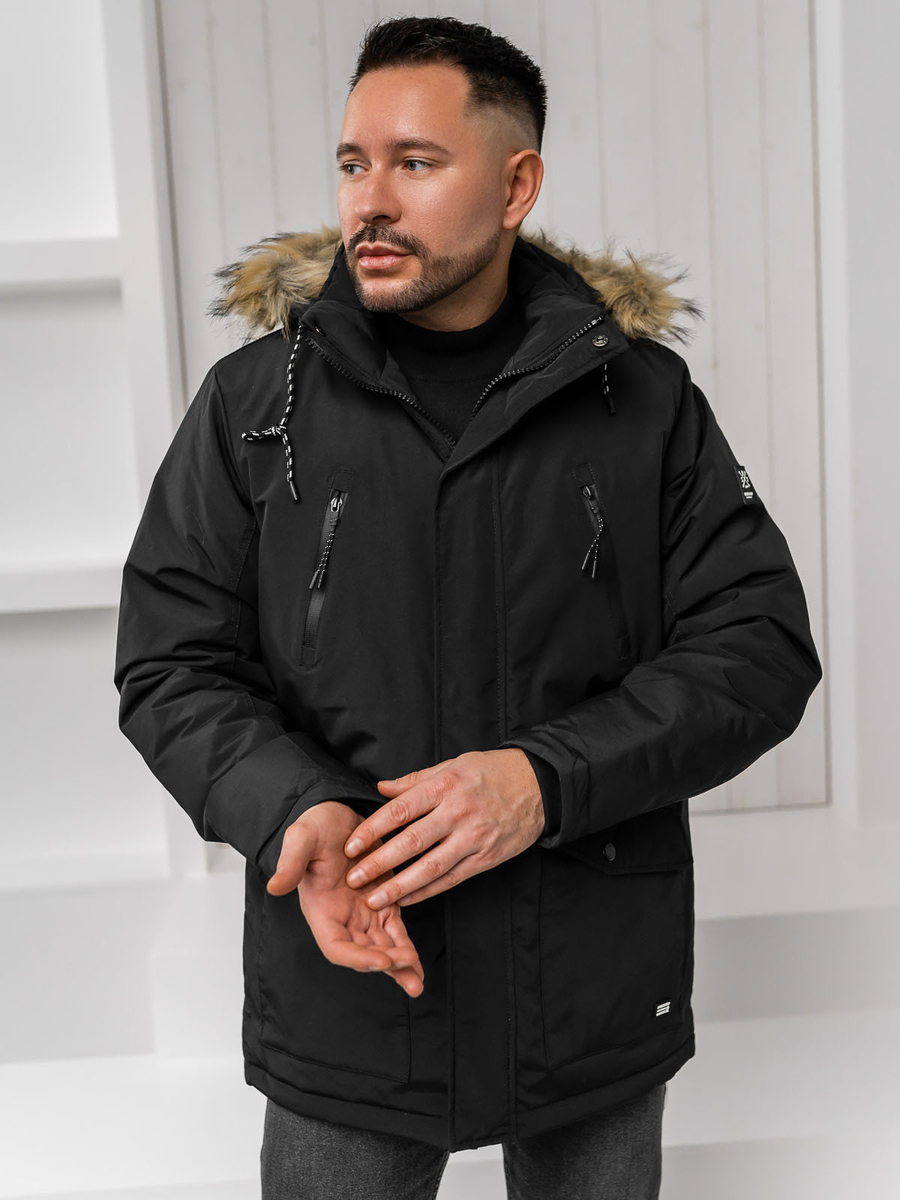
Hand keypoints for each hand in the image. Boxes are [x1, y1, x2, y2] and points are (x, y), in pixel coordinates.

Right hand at [266, 800, 424, 996]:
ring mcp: (363, 912)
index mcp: (321, 909)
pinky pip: (395, 931)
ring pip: (382, 947)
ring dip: (399, 965)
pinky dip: (406, 947)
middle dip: (385, 966)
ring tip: (417, 981)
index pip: (337, 946)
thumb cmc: (316, 825)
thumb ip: (290, 862)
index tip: (382, 960)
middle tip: (409, 972)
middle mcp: (341, 917)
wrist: (336, 811)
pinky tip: (417, 964)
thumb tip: (275, 886)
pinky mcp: (383, 901)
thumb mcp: (301, 837)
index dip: (358, 958)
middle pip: (362, 953)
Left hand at [341, 749, 544, 909]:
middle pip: (411, 842)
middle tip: (353, 879)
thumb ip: (416, 780)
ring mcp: (473, 838)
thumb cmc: (491, 772)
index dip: (372, 830)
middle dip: (379, 863)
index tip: (351, 846)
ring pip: (431, 867)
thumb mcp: (453, 765)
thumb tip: (381, 789)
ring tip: (375, 899)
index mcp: (444, 786)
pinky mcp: (486, 858)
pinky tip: (406, 900)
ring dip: (399, 886)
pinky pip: (452, 878)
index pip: (400, 810)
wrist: (539, 786)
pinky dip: (427, 891)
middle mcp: (457, 812)